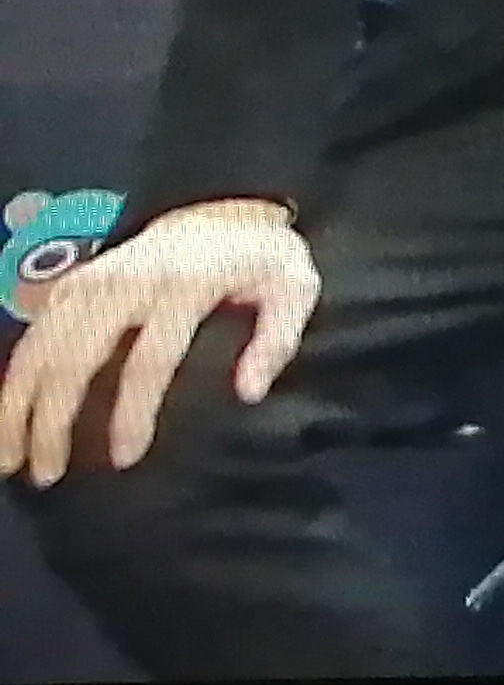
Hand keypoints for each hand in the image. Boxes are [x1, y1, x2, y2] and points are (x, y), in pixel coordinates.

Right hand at [1, 201, 317, 485]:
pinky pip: (33, 333)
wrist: (225, 211)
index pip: (150, 358)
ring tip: (10, 458)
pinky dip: (15, 377)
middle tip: (48, 473)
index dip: (133, 411)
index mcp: (185, 285)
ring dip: (18, 404)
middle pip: (76, 357)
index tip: (126, 458)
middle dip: (55, 419)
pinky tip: (8, 415)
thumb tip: (249, 390)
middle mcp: (128, 281)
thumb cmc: (261, 260)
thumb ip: (277, 338)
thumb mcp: (294, 288)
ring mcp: (94, 279)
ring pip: (40, 346)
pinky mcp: (74, 282)